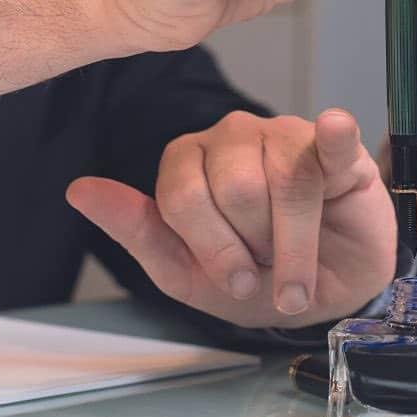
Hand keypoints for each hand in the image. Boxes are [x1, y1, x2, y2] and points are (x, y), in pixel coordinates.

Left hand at [66, 108, 395, 327]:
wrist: (330, 288)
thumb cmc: (258, 277)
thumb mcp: (189, 274)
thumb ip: (138, 232)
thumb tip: (79, 190)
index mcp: (187, 161)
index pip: (183, 196)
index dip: (215, 249)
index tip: (239, 282)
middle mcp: (233, 137)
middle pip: (236, 188)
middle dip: (259, 246)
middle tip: (271, 264)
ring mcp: (286, 134)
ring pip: (286, 180)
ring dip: (298, 243)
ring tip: (303, 259)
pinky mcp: (337, 146)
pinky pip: (330, 136)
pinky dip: (333, 134)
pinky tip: (334, 128)